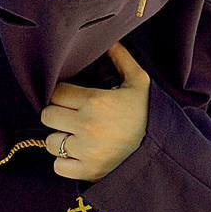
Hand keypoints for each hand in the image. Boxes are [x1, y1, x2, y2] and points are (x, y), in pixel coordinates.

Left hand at [41, 42, 149, 180]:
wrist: (163, 149)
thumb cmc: (148, 113)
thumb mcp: (139, 82)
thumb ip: (121, 59)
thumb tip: (109, 41)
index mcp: (95, 101)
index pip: (57, 93)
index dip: (63, 94)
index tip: (72, 99)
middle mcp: (87, 125)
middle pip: (48, 115)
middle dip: (58, 114)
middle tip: (71, 117)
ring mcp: (86, 150)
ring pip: (51, 141)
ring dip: (60, 138)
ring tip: (75, 136)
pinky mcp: (88, 170)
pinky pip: (58, 166)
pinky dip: (64, 162)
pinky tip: (77, 154)